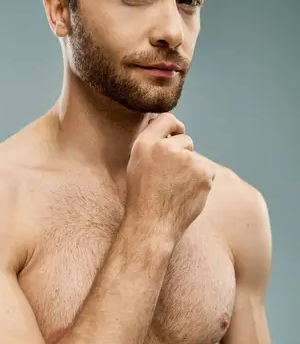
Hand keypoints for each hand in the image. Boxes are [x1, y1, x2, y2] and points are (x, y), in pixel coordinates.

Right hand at [125, 113, 215, 244]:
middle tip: (170, 177)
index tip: (176, 134)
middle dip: (183, 154)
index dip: (174, 127)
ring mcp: (186, 159)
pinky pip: (207, 171)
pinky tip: (187, 193)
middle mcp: (165, 147)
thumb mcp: (136, 164)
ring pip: (197, 158)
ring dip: (192, 169)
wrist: (152, 224)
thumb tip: (170, 130)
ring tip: (177, 188)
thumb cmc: (142, 197)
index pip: (166, 119)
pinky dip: (202, 181)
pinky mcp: (203, 172)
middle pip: (186, 140)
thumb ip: (151, 144)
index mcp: (146, 143)